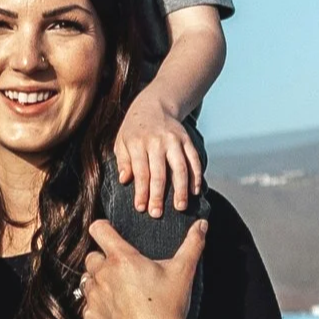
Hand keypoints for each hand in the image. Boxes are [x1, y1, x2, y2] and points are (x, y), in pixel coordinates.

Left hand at [81, 218, 204, 318]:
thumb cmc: (168, 307)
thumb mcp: (183, 272)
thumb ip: (192, 244)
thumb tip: (201, 225)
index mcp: (122, 259)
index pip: (99, 230)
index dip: (102, 228)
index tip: (108, 232)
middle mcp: (103, 275)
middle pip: (92, 257)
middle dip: (103, 260)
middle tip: (122, 270)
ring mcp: (94, 297)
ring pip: (87, 281)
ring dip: (98, 282)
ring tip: (119, 291)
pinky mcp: (91, 317)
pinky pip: (88, 305)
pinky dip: (98, 305)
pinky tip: (115, 310)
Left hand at [113, 90, 203, 215]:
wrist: (155, 105)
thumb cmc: (134, 131)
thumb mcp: (122, 142)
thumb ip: (123, 161)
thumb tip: (125, 180)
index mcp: (138, 143)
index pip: (140, 172)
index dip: (141, 191)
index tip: (141, 208)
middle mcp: (157, 142)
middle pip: (159, 172)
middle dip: (158, 195)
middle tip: (157, 214)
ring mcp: (174, 141)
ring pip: (180, 167)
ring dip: (181, 189)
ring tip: (180, 207)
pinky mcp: (187, 140)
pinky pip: (194, 159)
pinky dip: (196, 176)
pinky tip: (195, 191)